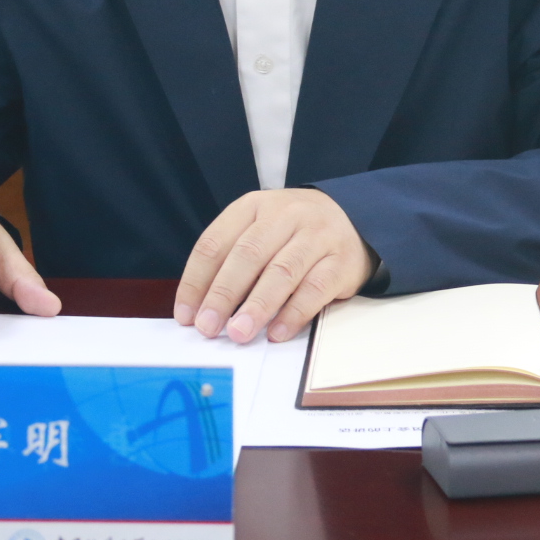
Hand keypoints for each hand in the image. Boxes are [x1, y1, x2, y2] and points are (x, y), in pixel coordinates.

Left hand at [173, 189, 374, 343]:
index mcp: (254, 207)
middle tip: (208, 327)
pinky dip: (294, 313)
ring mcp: (316, 235)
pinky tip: (277, 332)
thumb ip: (232, 262)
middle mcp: (285, 215)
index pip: (215, 242)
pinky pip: (315, 288)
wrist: (352, 218)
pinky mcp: (342, 260)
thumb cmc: (292, 233)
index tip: (186, 315)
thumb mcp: (259, 232)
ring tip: (239, 333)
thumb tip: (202, 310)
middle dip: (223, 294)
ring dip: (257, 306)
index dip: (197, 281)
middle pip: (248, 255)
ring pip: (282, 271)